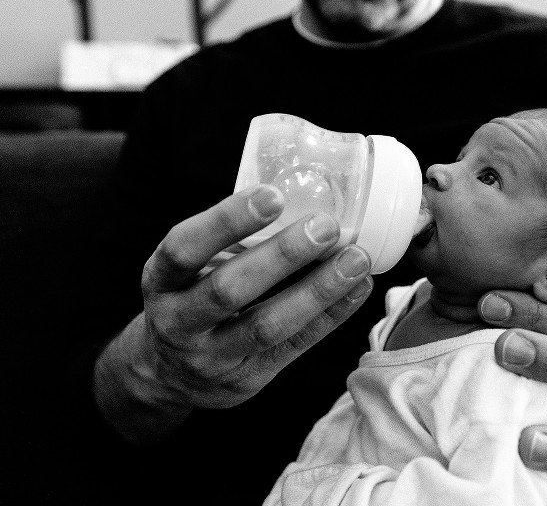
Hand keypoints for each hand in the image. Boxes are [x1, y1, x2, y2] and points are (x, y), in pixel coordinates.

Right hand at [94, 185, 372, 442]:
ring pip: (266, 326)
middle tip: (326, 225)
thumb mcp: (184, 270)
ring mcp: (211, 357)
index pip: (183, 249)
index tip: (273, 195)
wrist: (166, 375)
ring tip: (356, 259)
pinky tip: (358, 288)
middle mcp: (178, 322)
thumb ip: (226, 244)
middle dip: (282, 256)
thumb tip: (301, 196)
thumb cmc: (188, 301)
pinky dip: (330, 316)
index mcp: (160, 282)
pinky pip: (294, 347)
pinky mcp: (247, 380)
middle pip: (229, 290)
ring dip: (317, 290)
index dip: (226, 222)